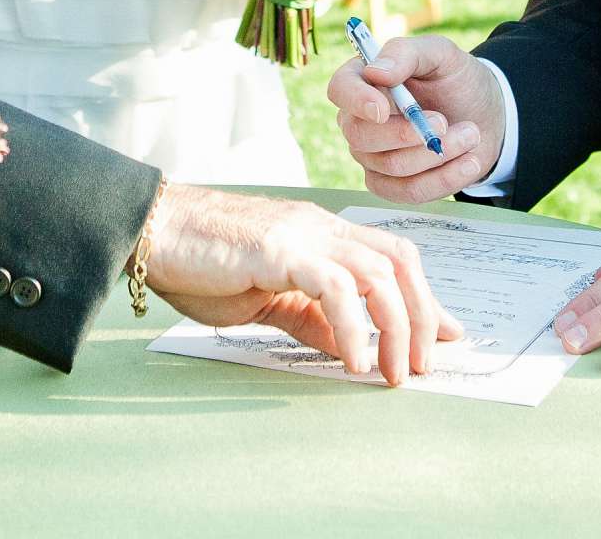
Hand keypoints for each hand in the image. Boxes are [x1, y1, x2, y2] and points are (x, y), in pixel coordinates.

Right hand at [144, 184, 461, 383]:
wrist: (151, 232)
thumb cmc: (202, 262)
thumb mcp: (268, 299)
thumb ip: (312, 318)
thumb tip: (349, 348)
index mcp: (322, 235)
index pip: (391, 258)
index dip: (426, 297)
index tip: (448, 337)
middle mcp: (321, 227)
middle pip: (399, 261)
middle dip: (422, 315)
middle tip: (421, 366)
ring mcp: (303, 235)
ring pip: (377, 273)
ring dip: (396, 327)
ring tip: (392, 373)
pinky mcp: (280, 250)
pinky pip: (335, 286)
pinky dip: (353, 326)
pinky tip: (353, 360)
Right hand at [325, 34, 505, 202]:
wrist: (484, 116)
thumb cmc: (456, 80)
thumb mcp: (441, 54)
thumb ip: (407, 53)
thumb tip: (375, 71)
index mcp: (364, 80)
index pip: (340, 89)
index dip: (356, 100)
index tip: (383, 108)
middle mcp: (359, 119)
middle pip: (361, 136)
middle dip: (408, 133)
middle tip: (445, 122)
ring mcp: (372, 155)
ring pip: (392, 166)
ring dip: (437, 153)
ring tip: (471, 134)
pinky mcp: (391, 184)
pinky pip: (408, 191)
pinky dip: (443, 179)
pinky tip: (469, 163)